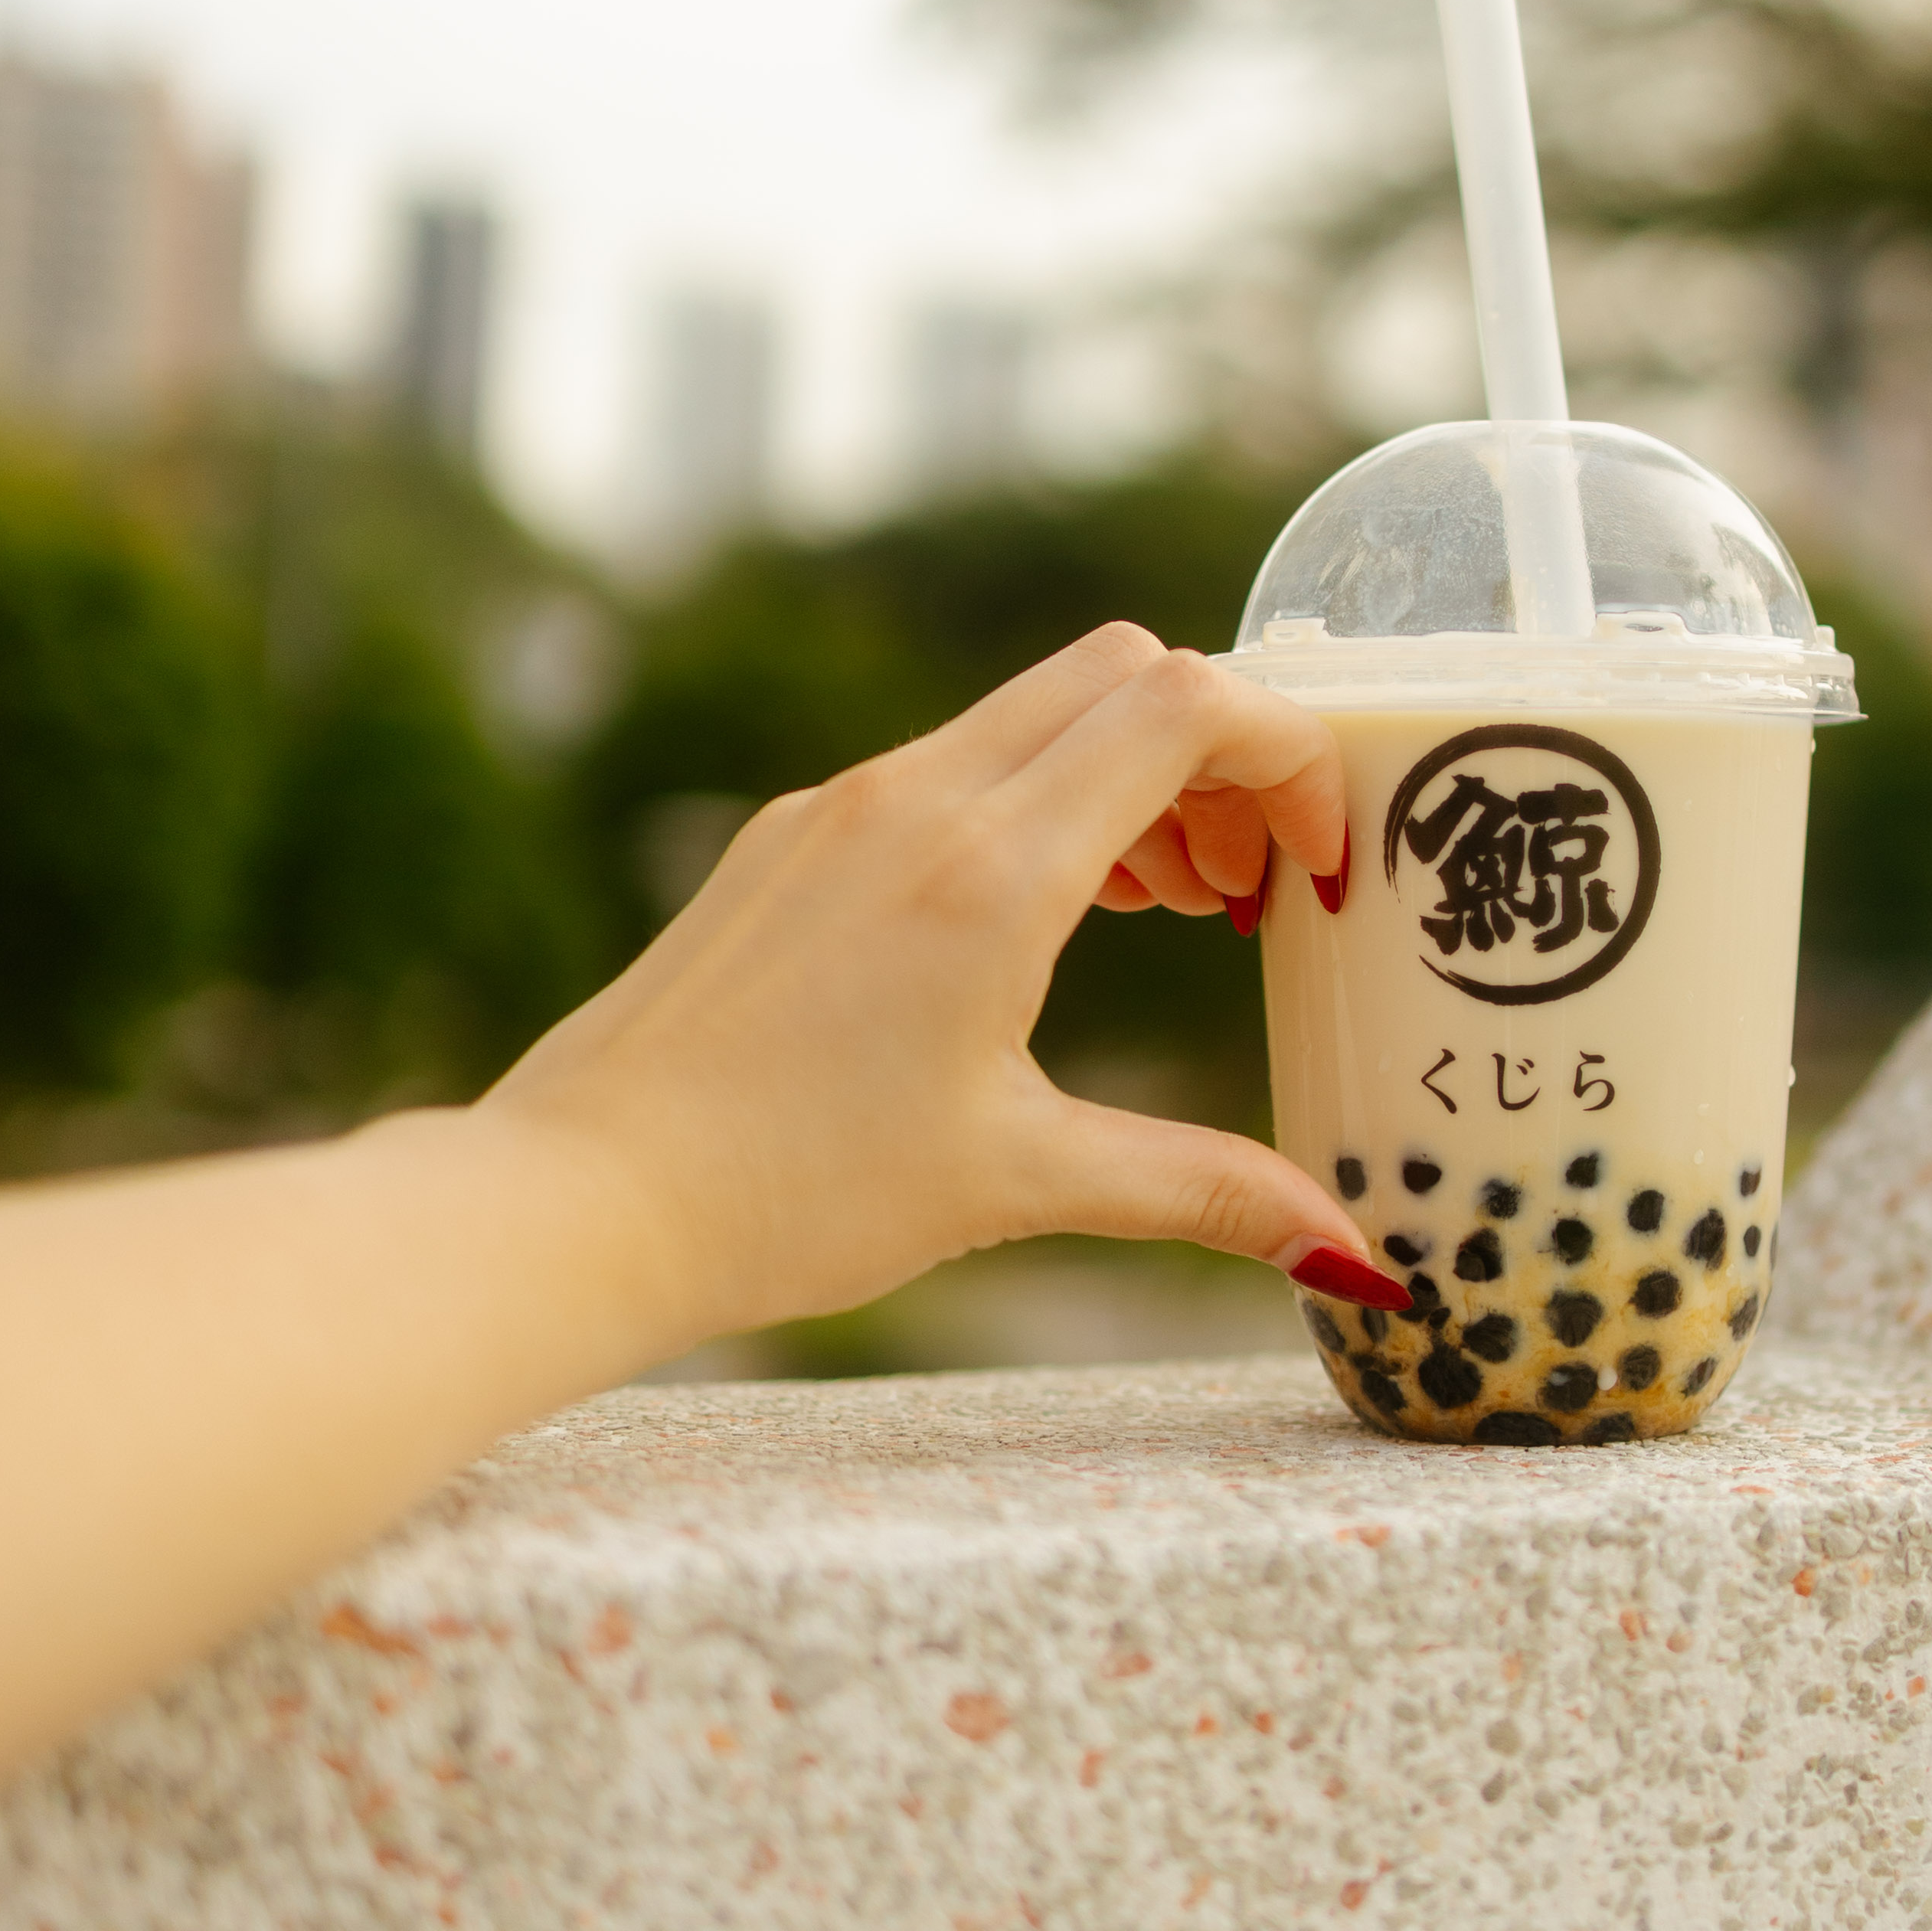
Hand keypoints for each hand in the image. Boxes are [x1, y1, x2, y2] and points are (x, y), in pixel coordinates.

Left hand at [483, 622, 1384, 1344]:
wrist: (581, 1199)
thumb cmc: (789, 1195)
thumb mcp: (1020, 1183)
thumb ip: (1199, 1192)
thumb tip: (1351, 1258)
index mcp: (991, 866)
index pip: (1190, 705)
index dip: (1290, 756)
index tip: (1316, 866)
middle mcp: (916, 797)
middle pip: (1127, 672)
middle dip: (1222, 757)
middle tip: (1247, 890)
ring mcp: (841, 805)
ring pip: (1036, 713)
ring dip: (1131, 783)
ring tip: (1165, 912)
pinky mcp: (789, 837)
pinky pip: (951, 764)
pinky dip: (1037, 807)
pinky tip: (1039, 929)